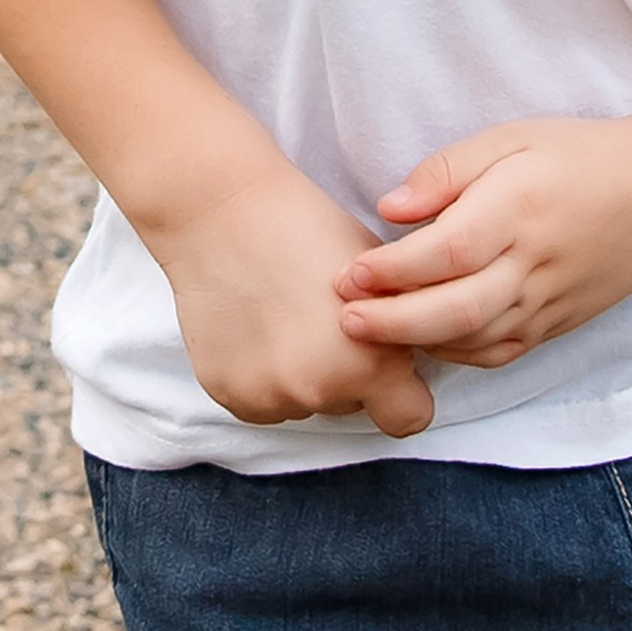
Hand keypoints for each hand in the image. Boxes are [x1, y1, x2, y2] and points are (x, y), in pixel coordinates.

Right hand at [142, 158, 433, 437]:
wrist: (222, 210)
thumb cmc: (307, 227)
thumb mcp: (379, 275)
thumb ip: (397, 325)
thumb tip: (408, 358)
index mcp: (371, 363)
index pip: (409, 419)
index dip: (403, 392)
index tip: (388, 367)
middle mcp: (320, 390)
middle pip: (351, 405)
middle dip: (346, 373)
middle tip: (323, 319)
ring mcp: (269, 396)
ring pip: (305, 403)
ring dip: (302, 375)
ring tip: (286, 317)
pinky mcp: (228, 394)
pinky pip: (263, 404)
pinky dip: (263, 377)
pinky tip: (257, 328)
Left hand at [335, 117, 631, 370]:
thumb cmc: (581, 156)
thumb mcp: (514, 138)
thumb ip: (449, 170)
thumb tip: (390, 207)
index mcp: (521, 208)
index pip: (449, 251)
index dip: (395, 269)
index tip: (352, 272)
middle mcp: (536, 263)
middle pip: (457, 309)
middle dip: (393, 321)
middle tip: (345, 317)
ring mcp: (550, 301)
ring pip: (476, 340)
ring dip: (417, 343)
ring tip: (368, 332)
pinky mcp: (558, 324)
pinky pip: (500, 352)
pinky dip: (456, 354)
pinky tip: (423, 340)